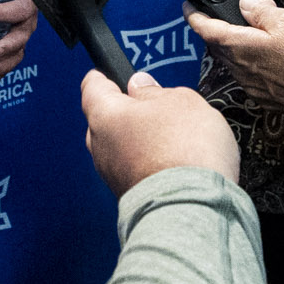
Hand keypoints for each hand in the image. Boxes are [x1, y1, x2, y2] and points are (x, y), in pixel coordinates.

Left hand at [79, 67, 237, 193]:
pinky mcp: (128, 197)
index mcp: (105, 115)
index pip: (92, 86)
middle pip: (107, 120)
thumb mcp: (181, 101)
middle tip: (156, 107)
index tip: (111, 74)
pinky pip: (134, 171)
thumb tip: (142, 87)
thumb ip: (156, 91)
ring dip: (140, 141)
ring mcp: (112, 176)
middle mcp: (100, 146)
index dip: (104, 77)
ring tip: (174, 140)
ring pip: (121, 148)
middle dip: (128, 112)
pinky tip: (175, 164)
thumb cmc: (184, 152)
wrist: (192, 209)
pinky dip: (149, 165)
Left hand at [187, 0, 283, 118]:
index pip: (205, 29)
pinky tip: (275, 55)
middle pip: (219, 45)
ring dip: (242, 44)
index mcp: (241, 46)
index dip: (194, 15)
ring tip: (266, 32)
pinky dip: (255, 61)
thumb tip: (244, 4)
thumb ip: (260, 11)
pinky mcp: (265, 96)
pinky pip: (251, 74)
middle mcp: (241, 69)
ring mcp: (252, 85)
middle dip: (224, 27)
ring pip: (236, 60)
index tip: (188, 6)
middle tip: (241, 13)